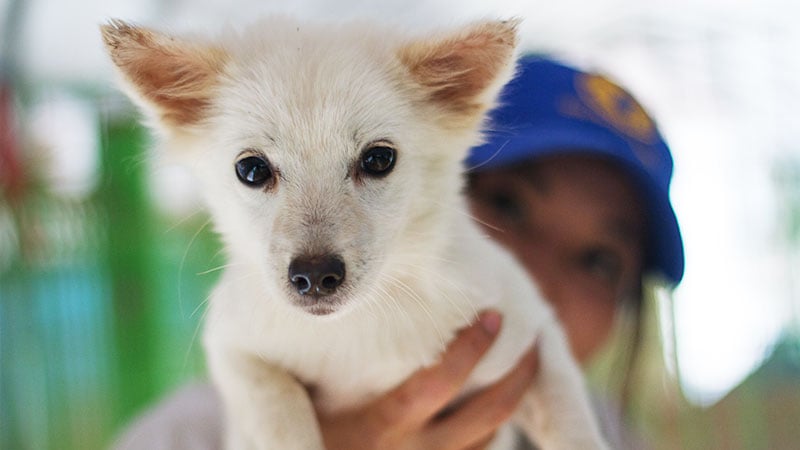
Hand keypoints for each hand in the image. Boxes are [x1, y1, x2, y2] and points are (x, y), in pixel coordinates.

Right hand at [317, 310, 539, 449]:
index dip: (471, 349)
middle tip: (531, 336)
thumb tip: (354, 306)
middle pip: (485, 412)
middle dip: (517, 374)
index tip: (492, 316)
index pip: (438, 383)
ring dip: (514, 399)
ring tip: (526, 362)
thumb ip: (336, 365)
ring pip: (489, 435)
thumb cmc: (304, 434)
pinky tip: (497, 400)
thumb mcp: (305, 400)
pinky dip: (493, 427)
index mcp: (380, 426)